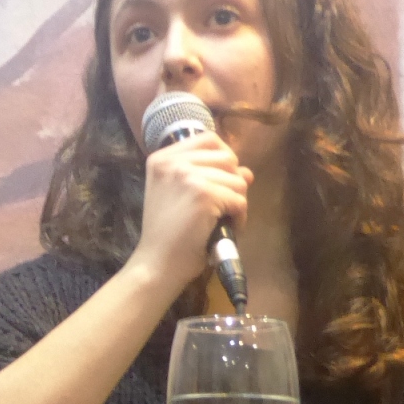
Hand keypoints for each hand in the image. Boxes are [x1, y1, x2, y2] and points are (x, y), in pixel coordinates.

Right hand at [128, 133, 251, 285]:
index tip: (220, 181)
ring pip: (238, 180)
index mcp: (162, 158)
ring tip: (220, 221)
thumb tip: (247, 172)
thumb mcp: (180, 196)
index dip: (223, 159)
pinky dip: (239, 218)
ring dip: (236, 203)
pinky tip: (225, 229)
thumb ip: (210, 177)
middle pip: (227, 158)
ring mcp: (188, 176)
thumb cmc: (167, 234)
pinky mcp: (204, 195)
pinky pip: (240, 200)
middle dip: (232, 183)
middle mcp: (173, 162)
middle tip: (220, 207)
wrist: (157, 264)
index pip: (208, 139)